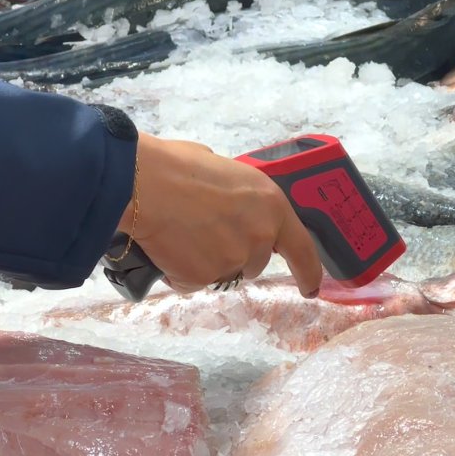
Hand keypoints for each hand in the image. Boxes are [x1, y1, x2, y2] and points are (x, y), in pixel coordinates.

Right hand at [116, 132, 321, 297]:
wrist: (144, 184)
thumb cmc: (179, 167)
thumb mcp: (224, 171)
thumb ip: (237, 196)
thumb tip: (226, 202)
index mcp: (272, 206)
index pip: (302, 248)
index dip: (308, 271)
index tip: (311, 288)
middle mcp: (261, 237)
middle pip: (253, 262)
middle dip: (233, 253)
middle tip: (202, 229)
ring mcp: (234, 260)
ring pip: (222, 273)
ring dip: (206, 262)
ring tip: (180, 234)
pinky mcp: (206, 277)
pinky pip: (193, 281)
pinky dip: (180, 271)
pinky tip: (167, 246)